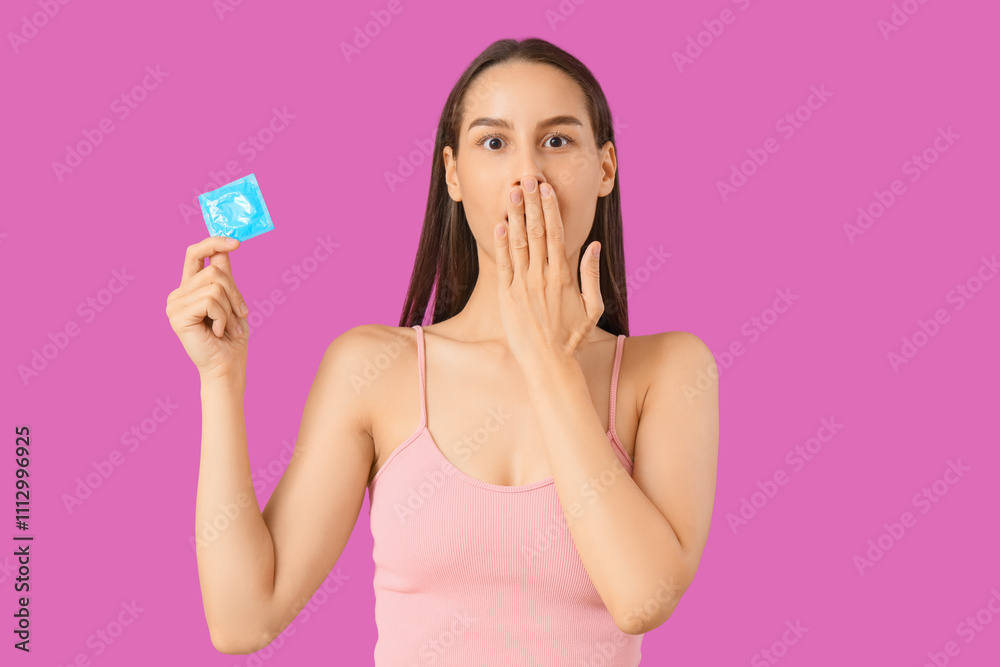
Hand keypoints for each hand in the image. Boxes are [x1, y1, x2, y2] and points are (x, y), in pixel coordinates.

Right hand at [165, 235, 249, 380]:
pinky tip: (217, 332)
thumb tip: (226, 246)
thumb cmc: (231, 337)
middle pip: (214, 271)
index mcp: (189, 288)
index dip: (214, 243)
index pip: (195, 253)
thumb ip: (225, 275)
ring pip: (215, 285)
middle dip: (235, 292)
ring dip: (230, 308)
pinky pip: (210, 301)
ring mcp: (174, 305)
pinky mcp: (178, 316)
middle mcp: (178, 294)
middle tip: (240, 314)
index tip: (236, 242)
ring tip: (228, 327)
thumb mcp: (231, 300)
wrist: (227, 367)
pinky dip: (223, 317)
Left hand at [492, 178, 603, 368]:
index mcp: (563, 275)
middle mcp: (542, 276)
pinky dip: (501, 243)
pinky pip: (503, 264)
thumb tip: (593, 245)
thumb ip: (591, 274)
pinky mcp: (507, 296)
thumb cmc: (572, 337)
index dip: (550, 208)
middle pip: (536, 231)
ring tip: (512, 193)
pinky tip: (500, 224)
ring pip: (518, 243)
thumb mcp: (592, 307)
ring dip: (516, 216)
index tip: (546, 188)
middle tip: (526, 179)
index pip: (555, 233)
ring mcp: (522, 285)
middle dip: (531, 203)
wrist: (549, 363)